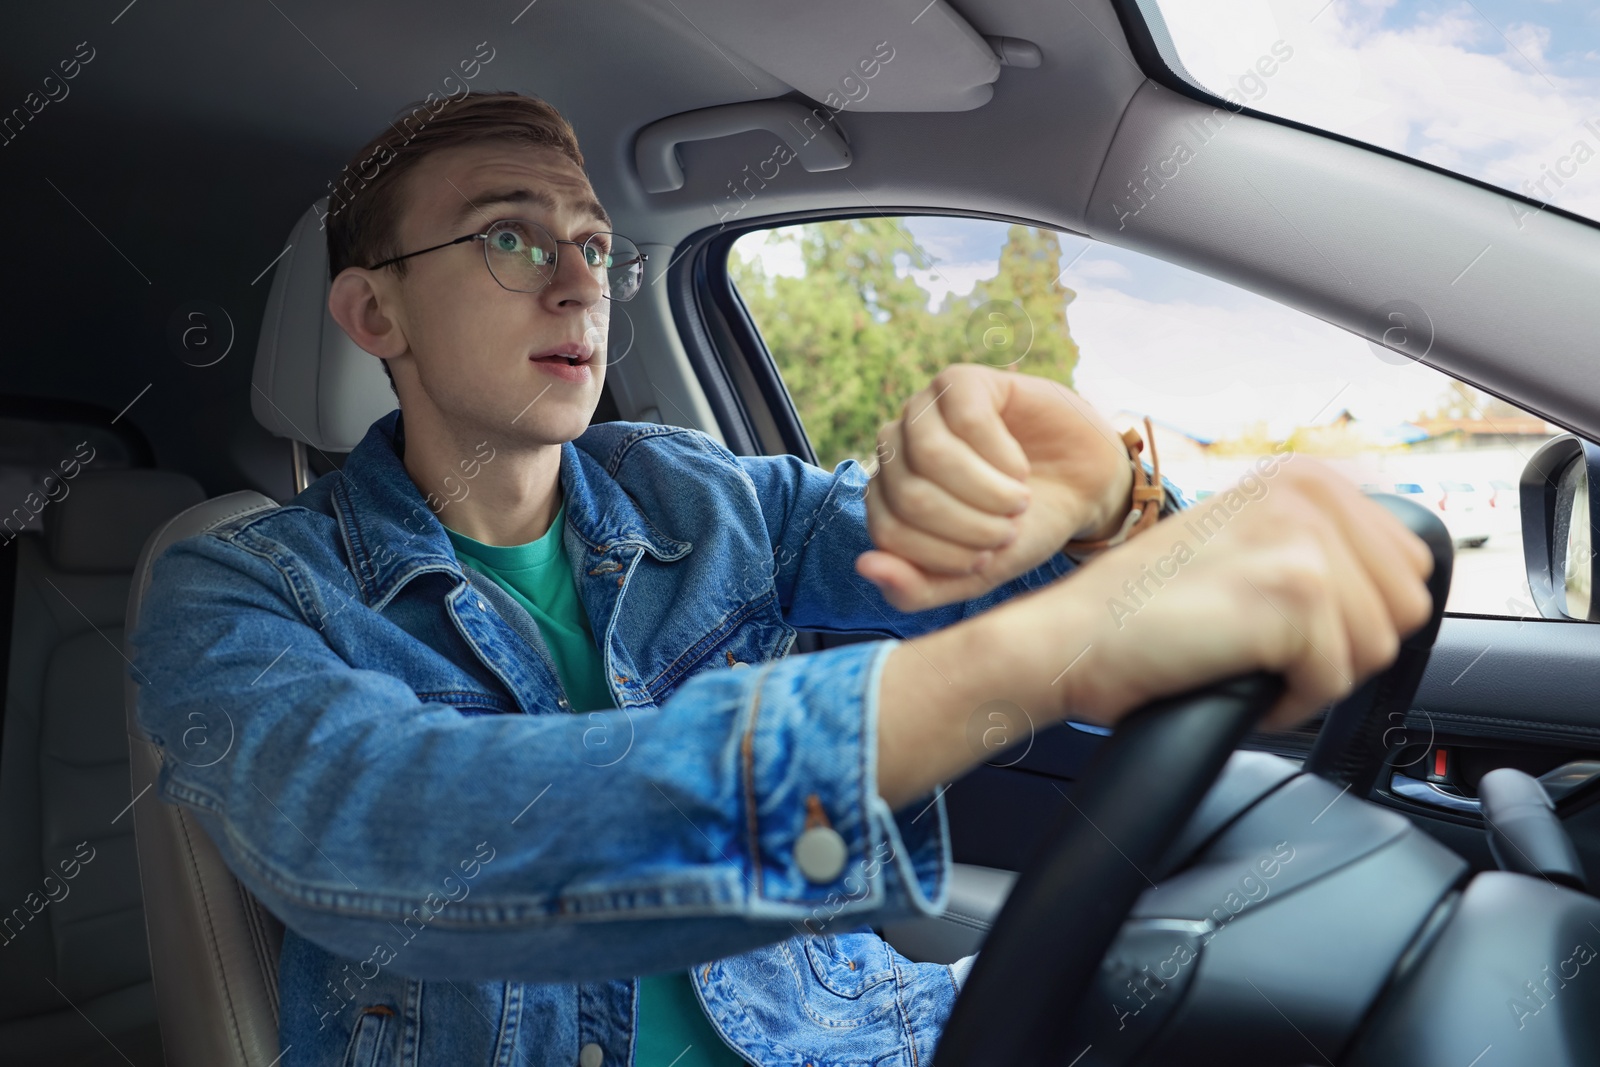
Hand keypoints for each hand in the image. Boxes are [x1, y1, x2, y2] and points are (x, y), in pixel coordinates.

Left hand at [856, 364, 1135, 611]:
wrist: (1082, 489)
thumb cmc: (1021, 528)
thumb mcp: (974, 575)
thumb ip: (917, 588)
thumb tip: (864, 566)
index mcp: (887, 496)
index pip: (889, 533)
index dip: (944, 556)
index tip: (985, 558)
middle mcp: (895, 449)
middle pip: (910, 494)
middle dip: (970, 525)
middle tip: (1008, 529)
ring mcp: (923, 409)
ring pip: (932, 454)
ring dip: (986, 491)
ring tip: (1017, 502)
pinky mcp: (961, 381)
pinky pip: (968, 419)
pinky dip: (1002, 456)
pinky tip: (1018, 468)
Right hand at [1008, 456, 1434, 729]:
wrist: (1074, 638)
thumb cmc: (1143, 607)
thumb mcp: (1241, 541)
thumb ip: (1318, 543)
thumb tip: (1400, 584)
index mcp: (1303, 476)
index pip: (1407, 563)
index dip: (1356, 615)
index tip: (1290, 625)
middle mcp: (1308, 493)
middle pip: (1404, 605)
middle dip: (1343, 645)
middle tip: (1269, 647)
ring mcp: (1303, 539)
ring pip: (1377, 647)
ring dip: (1314, 675)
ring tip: (1248, 659)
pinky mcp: (1294, 594)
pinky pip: (1337, 681)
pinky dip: (1290, 702)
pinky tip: (1238, 676)